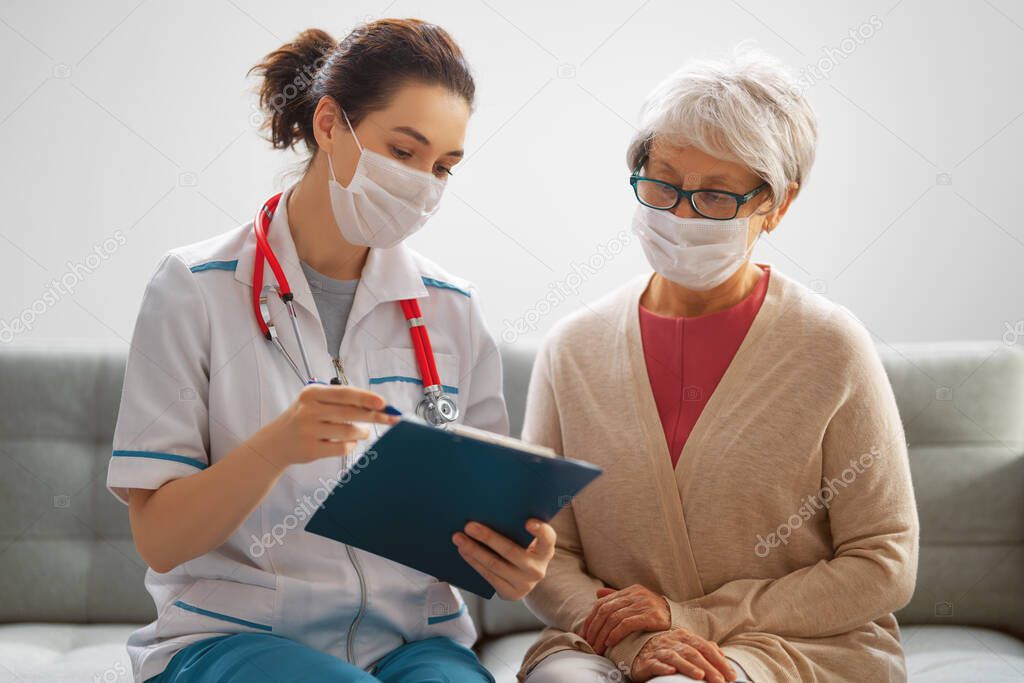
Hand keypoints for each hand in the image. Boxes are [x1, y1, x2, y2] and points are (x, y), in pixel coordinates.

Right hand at [255, 384, 397, 467]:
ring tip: (363, 432)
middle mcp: (308, 410)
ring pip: (348, 432)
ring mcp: (308, 430)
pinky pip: (342, 447)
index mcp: (312, 393)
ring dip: (362, 432)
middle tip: (389, 418)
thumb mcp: (315, 401)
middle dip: (374, 416)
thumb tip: (376, 404)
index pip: (344, 393)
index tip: (383, 403)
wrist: (277, 441)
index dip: (366, 398)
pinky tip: (351, 442)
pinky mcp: (311, 449)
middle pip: (350, 413)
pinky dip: (351, 445)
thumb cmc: (304, 417)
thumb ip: (341, 400)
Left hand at [452, 519, 555, 599]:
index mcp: (546, 550)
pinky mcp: (510, 593)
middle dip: (488, 537)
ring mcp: (525, 584)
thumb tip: (490, 509)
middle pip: (511, 551)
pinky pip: (488, 576)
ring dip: (473, 550)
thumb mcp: (528, 538)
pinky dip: (473, 562)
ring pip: (495, 565)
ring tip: (458, 538)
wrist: (524, 577)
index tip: (528, 522)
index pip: (548, 538)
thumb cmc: (523, 546)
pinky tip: (463, 551)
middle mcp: (538, 569)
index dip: (540, 530)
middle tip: (469, 526)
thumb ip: (518, 526)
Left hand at [578, 584, 670, 654]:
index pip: (602, 603)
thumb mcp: (636, 601)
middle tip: (590, 644)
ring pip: (613, 618)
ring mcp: (643, 604)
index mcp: (630, 591)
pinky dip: (615, 633)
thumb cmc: (655, 612)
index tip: (585, 634)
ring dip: (602, 635)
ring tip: (598, 647)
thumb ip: (617, 597)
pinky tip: (610, 642)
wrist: (679, 618)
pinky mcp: (650, 616)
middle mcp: (635, 595)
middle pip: (606, 611)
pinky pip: (627, 624)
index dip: (590, 619)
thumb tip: (597, 593)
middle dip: (594, 629)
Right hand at [631, 629, 735, 682]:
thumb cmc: (667, 650)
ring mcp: (659, 651)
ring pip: (675, 657)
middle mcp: (672, 642)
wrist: (639, 650)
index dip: (719, 661)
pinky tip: (671, 672)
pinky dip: (663, 667)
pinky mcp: (646, 662)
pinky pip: (655, 663)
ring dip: (688, 666)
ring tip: (700, 676)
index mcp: (684, 637)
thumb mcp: (686, 646)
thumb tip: (722, 655)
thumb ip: (703, 648)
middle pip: (692, 653)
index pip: (705, 647)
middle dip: (708, 667)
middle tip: (720, 681)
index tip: (731, 675)